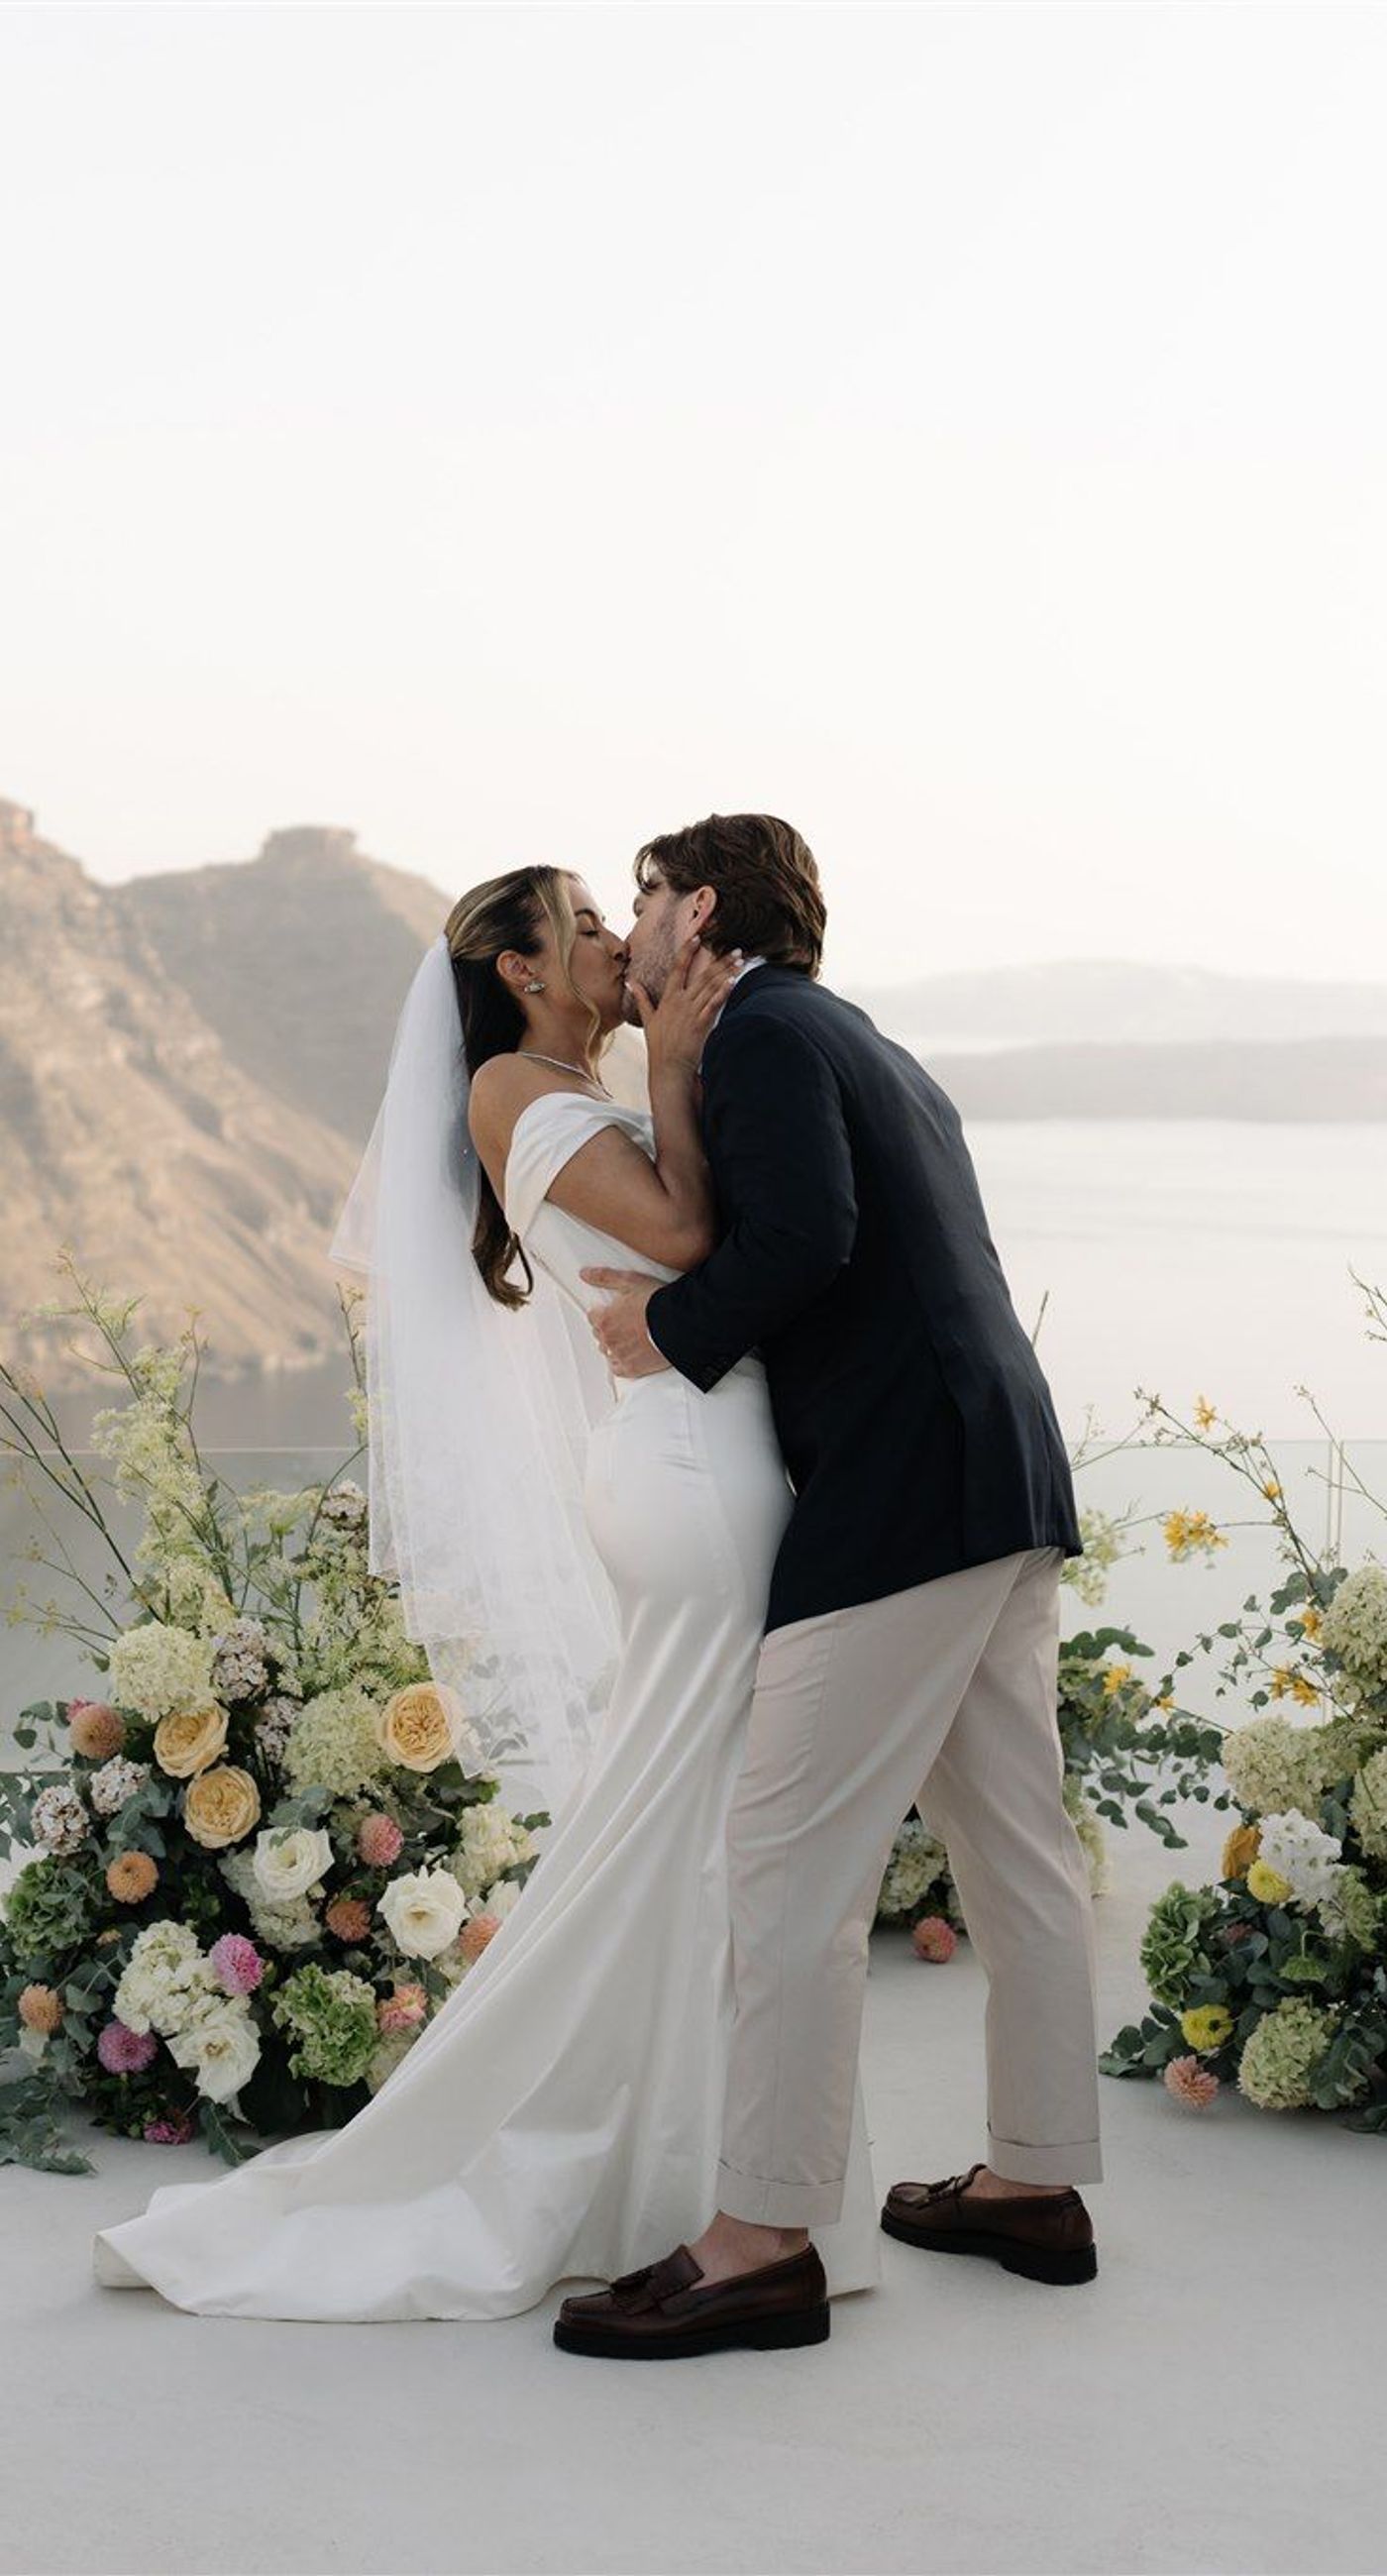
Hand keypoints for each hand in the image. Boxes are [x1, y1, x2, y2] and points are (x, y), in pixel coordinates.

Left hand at [580, 1267, 672, 1377]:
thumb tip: (584, 1274)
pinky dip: (620, 1363)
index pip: (592, 1317)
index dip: (603, 1311)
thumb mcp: (629, 1281)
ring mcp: (620, 1356)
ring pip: (607, 1352)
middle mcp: (608, 1340)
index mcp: (604, 1319)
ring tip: (629, 1338)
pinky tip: (629, 1355)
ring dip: (614, 1345)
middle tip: (625, 1323)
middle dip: (608, 1328)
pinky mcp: (632, 1369)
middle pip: (599, 1335)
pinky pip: (617, 1369)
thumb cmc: (655, 1301)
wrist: (678, 1323)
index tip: (614, 1310)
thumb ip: (604, 1277)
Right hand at [630, 934, 742, 1078]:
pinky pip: (713, 1005)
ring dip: (727, 973)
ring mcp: (691, 1012)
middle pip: (703, 975)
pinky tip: (733, 982)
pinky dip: (723, 993)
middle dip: (721, 960)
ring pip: (711, 987)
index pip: (678, 968)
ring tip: (740, 961)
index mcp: (668, 998)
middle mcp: (680, 1002)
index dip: (687, 951)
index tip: (698, 936)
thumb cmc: (659, 1045)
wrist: (668, 1067)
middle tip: (736, 949)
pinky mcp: (701, 1025)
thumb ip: (642, 998)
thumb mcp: (648, 1019)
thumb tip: (631, 982)